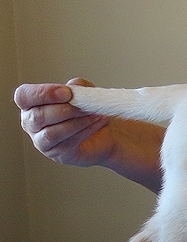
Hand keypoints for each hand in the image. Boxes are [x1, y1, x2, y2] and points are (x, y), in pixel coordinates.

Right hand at [15, 78, 165, 191]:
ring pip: (52, 133)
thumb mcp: (84, 92)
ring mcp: (42, 141)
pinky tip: (96, 124)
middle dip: (65, 110)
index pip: (24, 96)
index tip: (66, 93)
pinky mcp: (57, 154)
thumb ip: (76, 87)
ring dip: (76, 122)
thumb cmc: (89, 110)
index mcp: (32, 104)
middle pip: (38, 116)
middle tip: (85, 106)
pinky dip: (84, 131)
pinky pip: (66, 143)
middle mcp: (32, 123)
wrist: (108, 131)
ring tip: (93, 115)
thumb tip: (73, 90)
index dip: (42, 93)